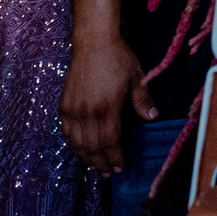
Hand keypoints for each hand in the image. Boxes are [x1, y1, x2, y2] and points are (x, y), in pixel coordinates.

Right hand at [62, 32, 152, 172]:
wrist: (93, 42)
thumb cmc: (118, 58)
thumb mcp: (137, 78)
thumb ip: (143, 100)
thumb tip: (153, 118)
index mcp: (107, 107)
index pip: (110, 140)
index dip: (115, 156)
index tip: (120, 167)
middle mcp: (87, 111)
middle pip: (92, 146)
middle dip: (100, 162)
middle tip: (107, 173)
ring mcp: (73, 108)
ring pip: (77, 142)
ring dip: (86, 157)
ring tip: (94, 166)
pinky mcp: (64, 104)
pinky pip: (66, 131)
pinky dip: (72, 143)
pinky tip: (79, 149)